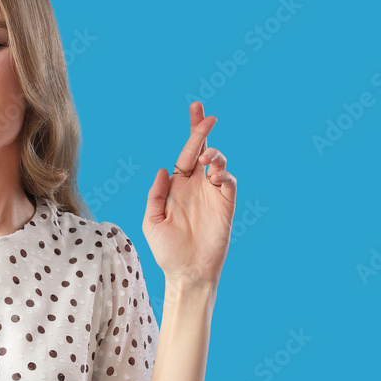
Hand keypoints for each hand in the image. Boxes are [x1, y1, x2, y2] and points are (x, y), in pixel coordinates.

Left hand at [142, 102, 236, 287]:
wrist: (187, 272)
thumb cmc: (167, 250)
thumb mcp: (152, 221)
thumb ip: (156, 194)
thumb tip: (164, 169)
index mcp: (177, 186)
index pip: (185, 153)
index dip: (192, 131)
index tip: (195, 109)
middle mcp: (195, 186)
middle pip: (202, 150)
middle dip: (203, 131)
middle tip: (207, 116)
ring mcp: (211, 194)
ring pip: (217, 162)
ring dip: (212, 155)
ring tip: (204, 161)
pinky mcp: (225, 205)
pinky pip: (228, 181)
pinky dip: (223, 173)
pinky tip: (213, 176)